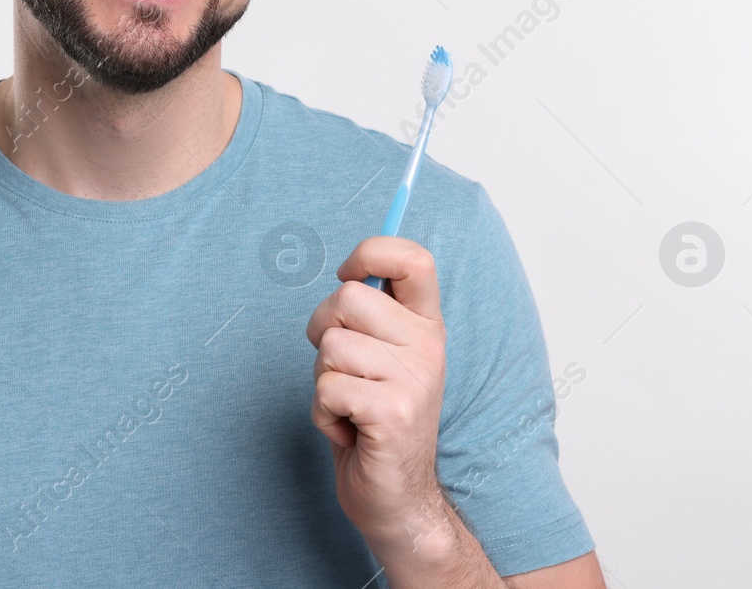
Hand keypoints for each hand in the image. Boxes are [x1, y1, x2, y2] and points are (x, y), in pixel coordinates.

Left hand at [305, 235, 447, 541]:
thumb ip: (372, 317)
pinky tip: (349, 430)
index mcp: (427, 327)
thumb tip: (351, 272)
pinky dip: (322, 414)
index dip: (372, 253)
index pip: (414, 259)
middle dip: (323, 331)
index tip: (350, 274)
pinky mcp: (393, 412)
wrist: (397, 497)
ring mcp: (414, 380)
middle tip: (343, 370)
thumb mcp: (382, 359)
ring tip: (350, 406)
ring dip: (323, 381)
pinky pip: (326, 388)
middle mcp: (428, 347)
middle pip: (346, 297)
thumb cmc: (375, 421)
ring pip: (329, 345)